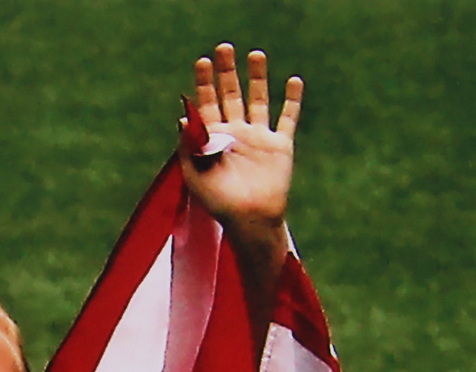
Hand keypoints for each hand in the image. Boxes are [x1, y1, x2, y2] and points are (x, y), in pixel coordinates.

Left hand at [179, 44, 301, 245]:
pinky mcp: (281, 145)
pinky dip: (292, 100)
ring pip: (259, 100)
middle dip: (226, 72)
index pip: (207, 105)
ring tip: (254, 54)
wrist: (250, 220)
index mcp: (213, 140)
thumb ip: (189, 147)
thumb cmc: (219, 203)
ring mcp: (259, 138)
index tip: (201, 62)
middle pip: (231, 95)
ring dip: (257, 77)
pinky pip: (288, 118)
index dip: (204, 83)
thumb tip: (182, 118)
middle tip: (223, 47)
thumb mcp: (195, 175)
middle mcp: (236, 134)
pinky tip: (293, 81)